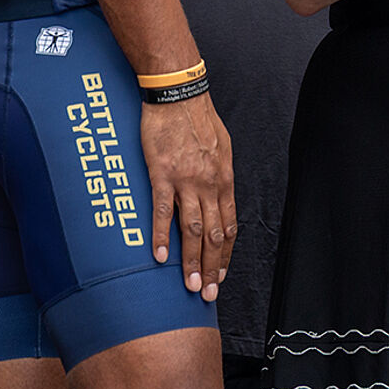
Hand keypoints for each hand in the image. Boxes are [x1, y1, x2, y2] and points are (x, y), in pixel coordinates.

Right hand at [141, 95, 234, 301]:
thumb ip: (218, 175)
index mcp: (223, 179)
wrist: (179, 94)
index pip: (229, 225)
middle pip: (213, 235)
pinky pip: (162, 211)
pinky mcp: (162, 174)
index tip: (221, 275)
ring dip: (191, 262)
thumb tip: (219, 195)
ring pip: (192, 229)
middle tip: (208, 293)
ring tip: (190, 286)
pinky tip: (160, 258)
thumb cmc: (199, 118)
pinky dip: (162, 237)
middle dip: (212, 268)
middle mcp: (209, 184)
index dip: (225, 254)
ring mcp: (186, 181)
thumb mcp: (220, 147)